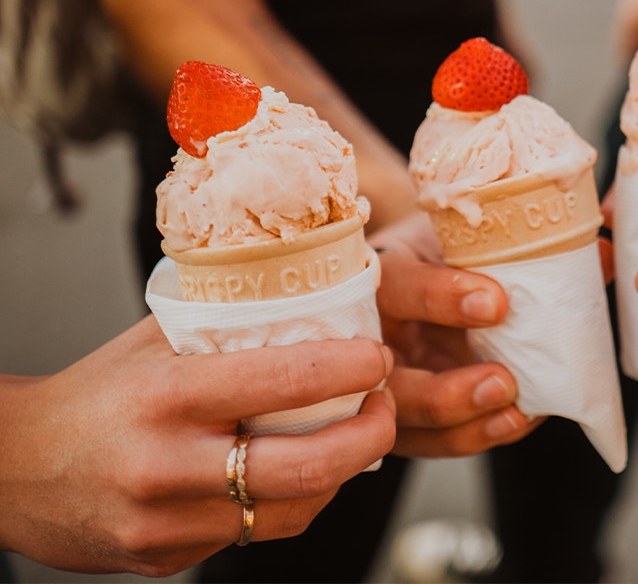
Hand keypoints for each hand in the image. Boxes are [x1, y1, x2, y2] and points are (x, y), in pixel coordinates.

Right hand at [0, 316, 393, 575]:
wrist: (9, 471)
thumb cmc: (91, 397)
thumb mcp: (149, 343)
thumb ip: (223, 324)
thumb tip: (309, 294)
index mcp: (166, 396)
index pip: (285, 379)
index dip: (353, 368)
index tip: (377, 356)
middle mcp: (168, 465)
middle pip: (308, 466)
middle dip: (371, 436)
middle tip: (385, 408)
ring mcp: (167, 523)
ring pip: (293, 510)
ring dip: (342, 474)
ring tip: (355, 437)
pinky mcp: (167, 558)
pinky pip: (257, 533)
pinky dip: (294, 501)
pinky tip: (300, 471)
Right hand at [370, 212, 539, 456]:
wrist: (413, 265)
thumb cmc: (442, 246)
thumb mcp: (471, 234)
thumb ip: (528, 246)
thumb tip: (605, 254)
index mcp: (379, 276)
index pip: (399, 286)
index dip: (442, 297)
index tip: (496, 302)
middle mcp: (367, 337)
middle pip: (387, 382)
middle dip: (445, 394)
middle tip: (504, 383)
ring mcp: (378, 384)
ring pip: (407, 426)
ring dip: (465, 427)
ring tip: (517, 414)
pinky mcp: (402, 416)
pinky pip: (431, 441)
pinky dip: (476, 435)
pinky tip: (516, 422)